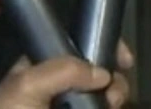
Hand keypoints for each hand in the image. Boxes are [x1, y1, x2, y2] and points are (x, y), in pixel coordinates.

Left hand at [0, 42, 133, 108]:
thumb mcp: (26, 85)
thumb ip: (62, 70)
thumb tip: (104, 74)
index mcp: (41, 69)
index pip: (76, 49)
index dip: (101, 47)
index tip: (124, 58)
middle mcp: (59, 90)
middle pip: (98, 77)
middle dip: (114, 81)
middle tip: (113, 94)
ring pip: (103, 101)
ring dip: (114, 99)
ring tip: (111, 105)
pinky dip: (111, 108)